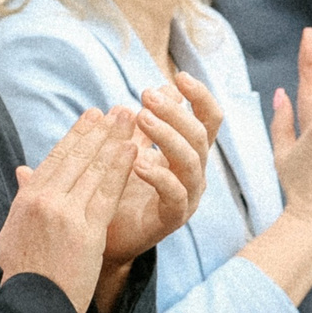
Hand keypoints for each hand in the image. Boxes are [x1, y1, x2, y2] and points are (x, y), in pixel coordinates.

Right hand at [0, 108, 139, 312]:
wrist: (28, 307)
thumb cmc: (19, 276)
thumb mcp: (12, 232)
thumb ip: (24, 199)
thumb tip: (23, 174)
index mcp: (26, 200)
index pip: (55, 159)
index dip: (77, 136)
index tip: (91, 118)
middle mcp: (44, 200)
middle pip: (77, 157)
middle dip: (100, 131)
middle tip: (118, 111)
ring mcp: (65, 214)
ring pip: (94, 169)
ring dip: (115, 141)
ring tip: (131, 121)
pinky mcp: (86, 231)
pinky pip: (108, 192)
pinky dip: (121, 168)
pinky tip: (134, 150)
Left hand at [100, 75, 219, 267]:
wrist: (103, 236)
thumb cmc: (117, 189)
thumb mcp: (130, 147)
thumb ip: (147, 121)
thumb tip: (161, 87)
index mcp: (187, 152)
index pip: (208, 119)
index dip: (200, 96)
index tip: (178, 76)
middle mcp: (193, 172)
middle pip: (201, 135)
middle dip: (176, 111)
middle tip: (146, 95)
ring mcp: (187, 197)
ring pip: (192, 161)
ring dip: (168, 136)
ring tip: (141, 118)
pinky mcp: (173, 219)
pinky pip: (176, 194)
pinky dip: (159, 176)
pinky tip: (138, 161)